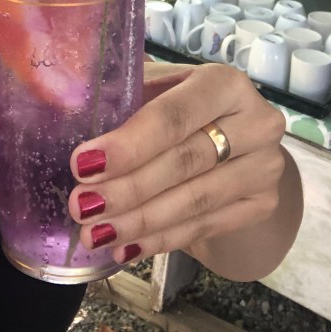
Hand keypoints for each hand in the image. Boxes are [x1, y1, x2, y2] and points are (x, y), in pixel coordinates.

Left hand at [67, 61, 298, 278]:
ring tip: (96, 232)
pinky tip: (126, 247)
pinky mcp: (263, 204)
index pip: (173, 117)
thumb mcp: (159, 89)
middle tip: (82, 206)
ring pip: (195, 201)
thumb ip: (125, 98)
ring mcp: (265, 167)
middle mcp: (257, 122)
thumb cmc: (184, 108)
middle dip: (126, 189)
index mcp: (225, 83)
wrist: (239, 141)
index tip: (83, 164)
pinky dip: (161, 239)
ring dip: (139, 222)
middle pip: (183, 162)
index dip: (128, 144)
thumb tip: (65, 109)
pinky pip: (205, 227)